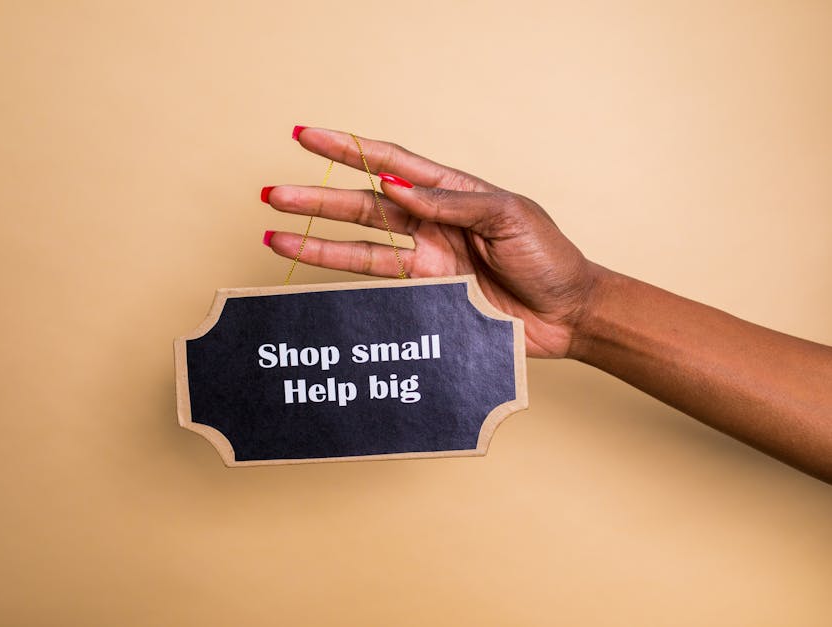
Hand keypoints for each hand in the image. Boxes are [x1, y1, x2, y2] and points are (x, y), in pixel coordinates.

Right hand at [262, 127, 599, 358]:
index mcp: (452, 191)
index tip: (306, 136)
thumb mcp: (508, 216)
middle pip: (363, 205)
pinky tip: (315, 272)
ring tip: (275, 231)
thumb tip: (395, 187)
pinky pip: (379, 283)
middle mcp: (432, 222)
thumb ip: (450, 203)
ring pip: (360, 244)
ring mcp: (426, 259)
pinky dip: (347, 278)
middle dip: (317, 198)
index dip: (347, 148)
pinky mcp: (427, 294)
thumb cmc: (549, 256)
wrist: (568, 313)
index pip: (390, 162)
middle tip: (273, 192)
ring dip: (317, 238)